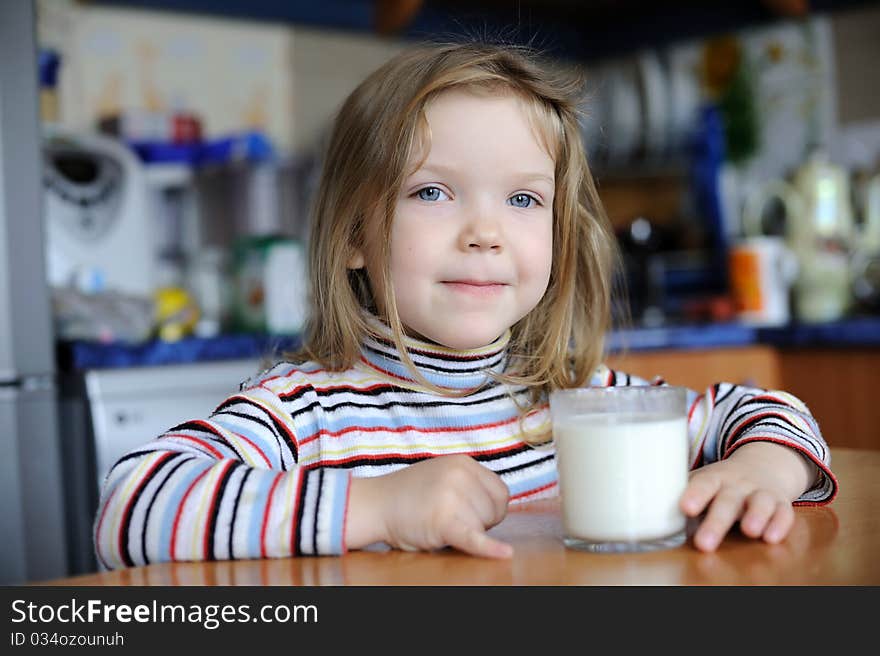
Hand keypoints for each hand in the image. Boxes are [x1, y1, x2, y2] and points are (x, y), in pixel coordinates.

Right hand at [346, 454, 512, 557]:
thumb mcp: (443, 474)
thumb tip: (499, 505)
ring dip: (466, 532)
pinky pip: (473, 538)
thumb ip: (469, 482)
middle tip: (449, 517)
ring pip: (483, 527)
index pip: (501, 492)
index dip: (491, 508)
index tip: (473, 513)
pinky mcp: (443, 521)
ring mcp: (452, 496)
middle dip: (478, 521)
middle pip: (494, 511)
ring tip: (439, 522)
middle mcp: (461, 475)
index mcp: (464, 462)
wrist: (376, 503)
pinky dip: (488, 548)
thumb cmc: (411, 494)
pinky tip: (504, 554)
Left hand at [679, 441, 817, 551]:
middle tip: (704, 543)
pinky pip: (784, 513)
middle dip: (717, 522)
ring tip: (749, 531)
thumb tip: (651, 511)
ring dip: (756, 516)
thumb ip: (683, 496)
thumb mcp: (703, 482)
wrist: (764, 465)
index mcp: (714, 478)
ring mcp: (760, 492)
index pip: (703, 483)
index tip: (685, 508)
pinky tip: (771, 537)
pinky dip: (779, 525)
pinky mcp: (781, 504)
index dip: (695, 494)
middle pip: (728, 500)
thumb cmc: (722, 482)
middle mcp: (737, 485)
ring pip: (760, 502)